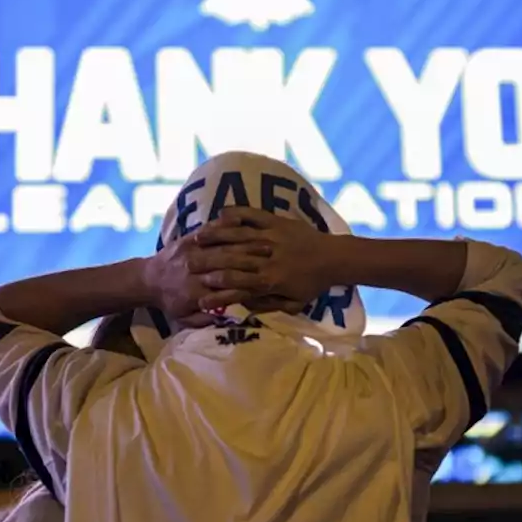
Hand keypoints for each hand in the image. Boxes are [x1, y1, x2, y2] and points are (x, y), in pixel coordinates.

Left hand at [140, 215, 272, 318]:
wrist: (147, 279)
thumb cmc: (170, 301)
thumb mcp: (183, 319)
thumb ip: (204, 320)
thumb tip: (227, 319)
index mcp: (195, 291)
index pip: (225, 287)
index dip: (246, 282)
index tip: (267, 280)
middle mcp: (194, 270)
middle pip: (226, 263)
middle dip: (251, 258)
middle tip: (273, 255)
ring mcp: (190, 251)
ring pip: (221, 246)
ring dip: (244, 243)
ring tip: (265, 241)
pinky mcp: (188, 240)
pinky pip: (208, 231)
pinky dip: (224, 225)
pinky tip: (242, 222)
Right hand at [193, 206, 335, 311]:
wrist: (335, 258)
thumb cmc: (313, 283)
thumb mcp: (294, 303)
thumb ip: (268, 305)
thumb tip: (244, 306)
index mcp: (270, 280)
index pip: (238, 284)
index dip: (218, 289)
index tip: (199, 292)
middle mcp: (267, 258)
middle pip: (232, 260)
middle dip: (208, 262)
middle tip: (187, 265)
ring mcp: (271, 237)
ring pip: (238, 237)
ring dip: (216, 238)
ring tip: (196, 240)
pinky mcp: (277, 222)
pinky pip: (254, 216)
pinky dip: (237, 214)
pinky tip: (221, 214)